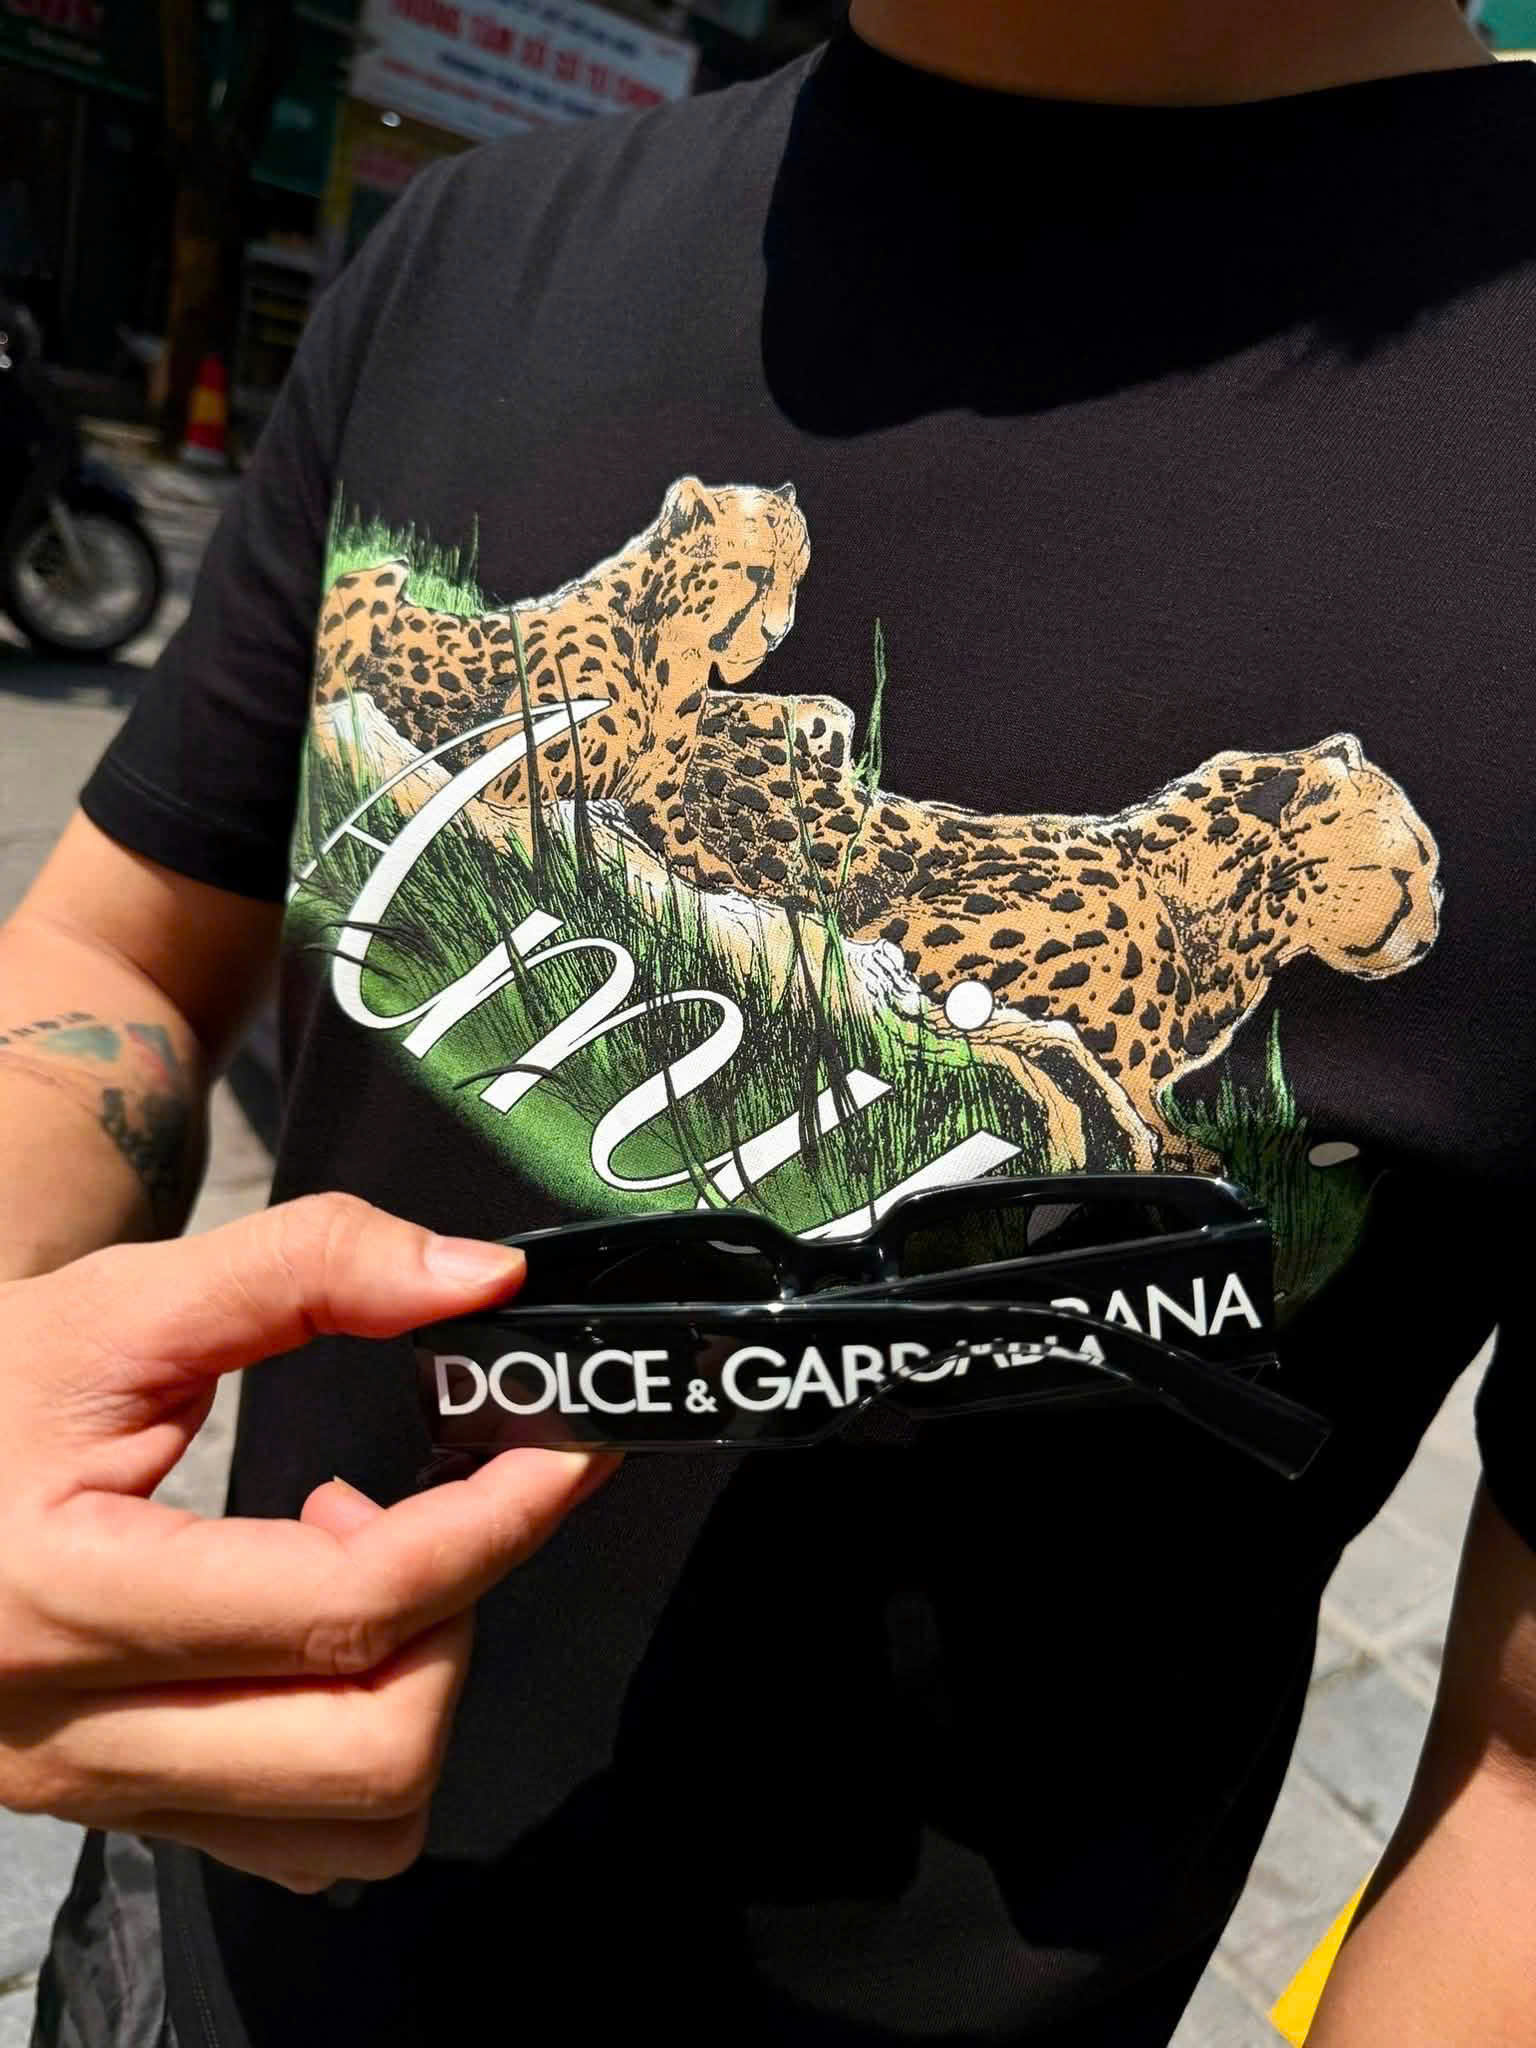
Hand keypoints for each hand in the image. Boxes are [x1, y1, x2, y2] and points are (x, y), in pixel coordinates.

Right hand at [0, 1193, 615, 1890]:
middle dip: (461, 1617)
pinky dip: (360, 1737)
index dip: (492, 1523)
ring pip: (350, 1828)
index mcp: (65, 1598)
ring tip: (358, 1559)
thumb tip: (478, 1278)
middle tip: (442, 1506)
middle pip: (370, 1752)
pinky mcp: (119, 1809)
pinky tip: (316, 1630)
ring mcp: (96, 1793)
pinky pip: (299, 1836)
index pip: (344, 1605)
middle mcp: (76, 1736)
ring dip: (415, 1689)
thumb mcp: (120, 1302)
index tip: (564, 1450)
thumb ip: (305, 1266)